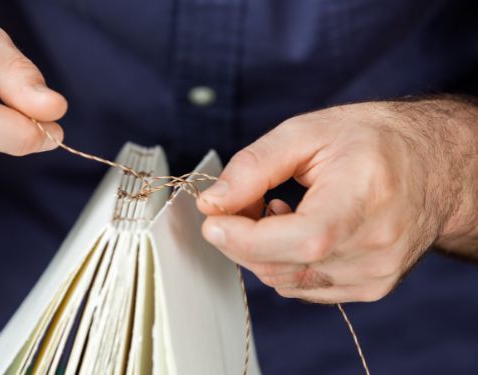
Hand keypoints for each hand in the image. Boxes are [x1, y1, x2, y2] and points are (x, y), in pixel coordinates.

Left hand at [197, 98, 477, 302]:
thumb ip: (253, 167)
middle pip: (281, 266)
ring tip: (277, 207)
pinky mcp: (370, 288)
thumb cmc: (372, 140)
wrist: (432, 164)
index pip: (298, 240)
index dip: (242, 237)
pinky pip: (302, 287)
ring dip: (261, 250)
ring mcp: (374, 275)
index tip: (212, 219)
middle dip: (241, 238)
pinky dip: (284, 262)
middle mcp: (374, 249)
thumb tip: (212, 204)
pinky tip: (297, 229)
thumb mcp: (306, 132)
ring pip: (284, 282)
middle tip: (238, 201)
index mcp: (364, 201)